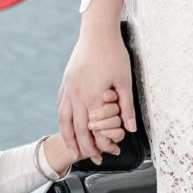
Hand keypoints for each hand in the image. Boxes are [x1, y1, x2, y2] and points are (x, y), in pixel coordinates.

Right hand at [59, 0, 135, 164]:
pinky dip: (63, 121)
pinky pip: (61, 107)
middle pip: (76, 130)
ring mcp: (68, 89)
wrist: (97, 32)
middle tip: (91, 159)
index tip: (105, 155)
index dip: (97, 146)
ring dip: (68, 137)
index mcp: (90, 97)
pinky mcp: (65, 82)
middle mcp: (75, 96)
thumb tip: (131, 129)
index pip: (91, 131)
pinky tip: (66, 125)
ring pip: (64, 120)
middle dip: (83, 147)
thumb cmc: (113, 54)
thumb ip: (126, 107)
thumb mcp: (125, 81)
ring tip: (73, 149)